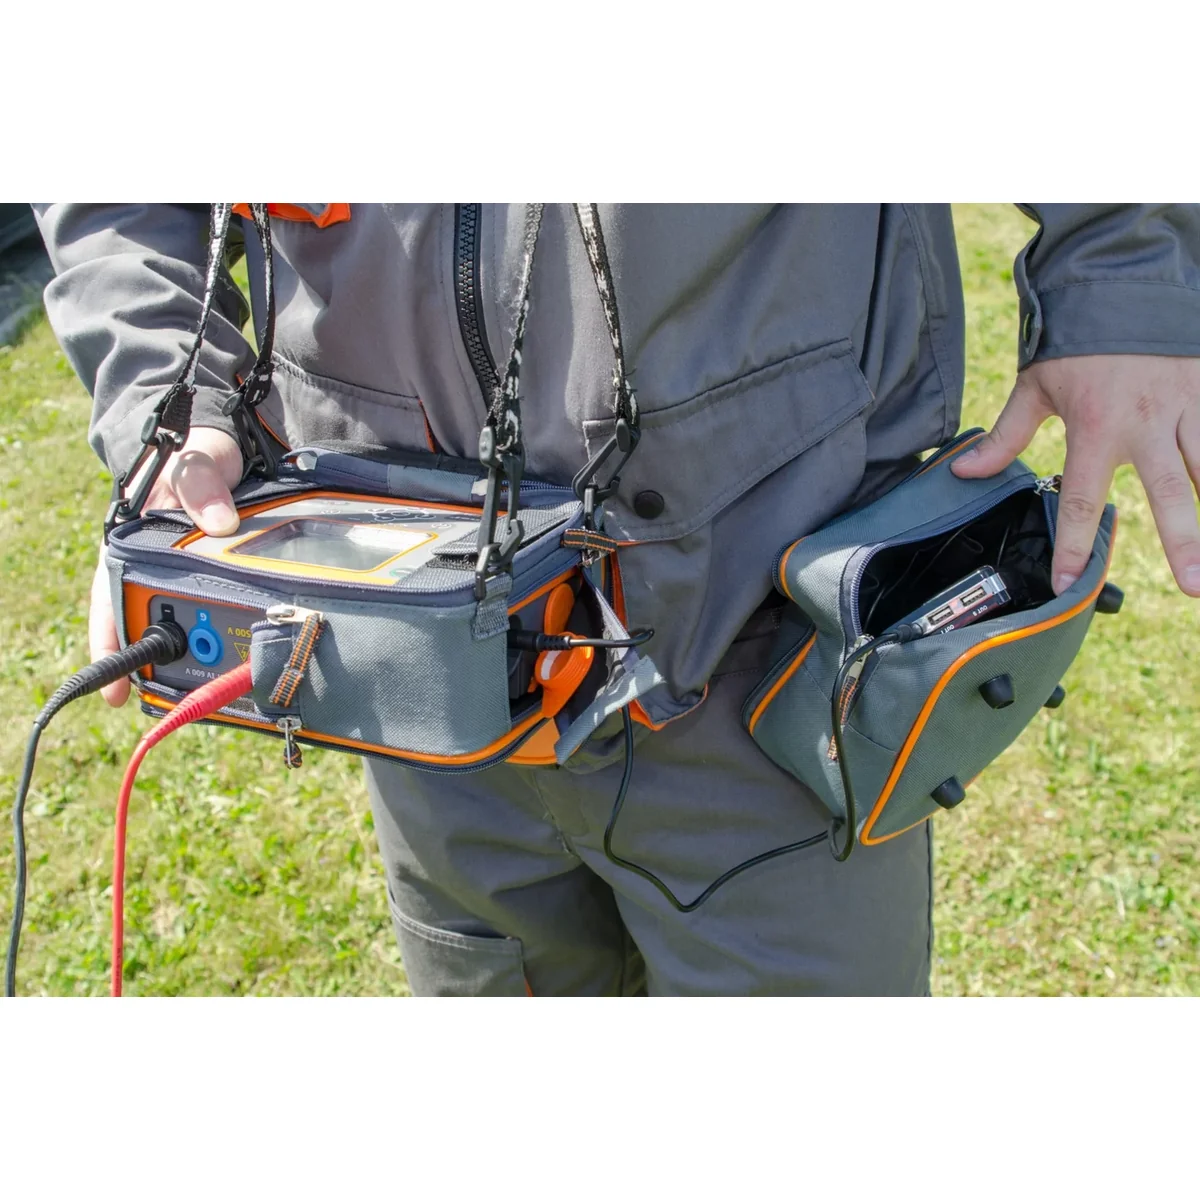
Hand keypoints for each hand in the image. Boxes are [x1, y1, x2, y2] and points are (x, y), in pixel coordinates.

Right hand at [90, 427, 242, 705]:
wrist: (225, 446)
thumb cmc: (196, 455)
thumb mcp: (194, 464)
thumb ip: (202, 487)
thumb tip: (218, 523)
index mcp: (133, 548)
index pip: (111, 603)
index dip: (110, 647)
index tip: (114, 689)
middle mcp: (157, 569)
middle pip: (154, 623)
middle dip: (165, 662)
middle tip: (182, 699)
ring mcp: (190, 576)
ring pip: (193, 623)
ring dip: (205, 652)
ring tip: (219, 690)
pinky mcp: (224, 576)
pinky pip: (227, 610)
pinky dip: (236, 632)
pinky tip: (252, 657)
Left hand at [951, 354, 1199, 598]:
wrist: (1124, 281)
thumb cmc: (1076, 340)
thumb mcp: (1035, 386)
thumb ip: (1007, 436)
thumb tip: (966, 473)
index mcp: (1098, 427)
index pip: (1084, 499)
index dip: (1076, 544)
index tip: (1070, 582)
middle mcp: (1148, 424)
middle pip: (1170, 493)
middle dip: (1184, 543)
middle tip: (1191, 586)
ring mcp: (1187, 406)